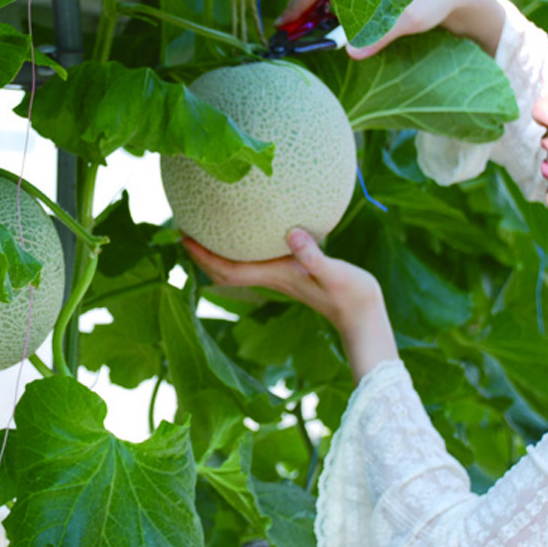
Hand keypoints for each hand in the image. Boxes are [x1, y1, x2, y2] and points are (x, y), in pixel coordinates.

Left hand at [183, 229, 398, 379]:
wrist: (364, 316)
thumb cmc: (352, 296)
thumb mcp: (335, 273)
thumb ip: (314, 256)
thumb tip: (292, 234)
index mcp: (276, 275)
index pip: (229, 269)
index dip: (204, 255)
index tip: (184, 237)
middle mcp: (273, 277)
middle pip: (225, 270)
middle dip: (202, 253)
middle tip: (183, 229)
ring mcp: (281, 276)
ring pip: (238, 266)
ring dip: (218, 252)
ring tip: (206, 229)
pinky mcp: (292, 273)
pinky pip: (256, 260)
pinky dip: (242, 248)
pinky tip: (247, 232)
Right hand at [276, 0, 504, 59]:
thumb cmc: (431, 0)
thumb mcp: (407, 20)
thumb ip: (379, 36)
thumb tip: (352, 54)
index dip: (296, 5)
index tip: (284, 26)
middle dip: (297, 7)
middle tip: (287, 32)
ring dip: (310, 8)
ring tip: (302, 30)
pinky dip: (324, 7)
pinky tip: (326, 25)